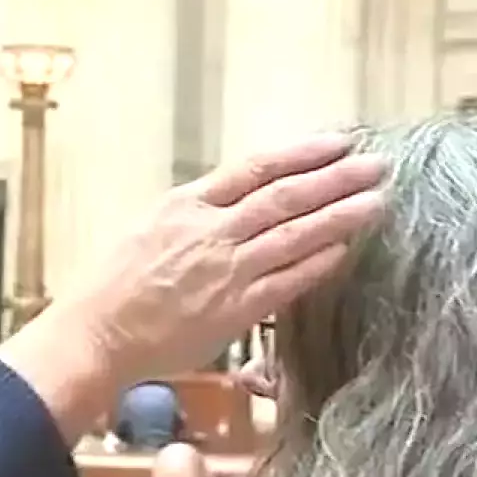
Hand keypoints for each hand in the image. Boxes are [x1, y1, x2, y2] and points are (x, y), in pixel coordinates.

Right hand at [0, 134, 384, 435]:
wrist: (97, 334)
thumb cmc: (113, 286)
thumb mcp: (148, 230)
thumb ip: (196, 215)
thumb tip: (238, 203)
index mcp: (186, 204)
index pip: (255, 168)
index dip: (302, 153)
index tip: (339, 141)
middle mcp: (210, 230)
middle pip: (285, 196)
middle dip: (336, 177)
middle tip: (378, 164)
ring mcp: (225, 270)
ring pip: (294, 234)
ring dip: (340, 216)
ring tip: (377, 201)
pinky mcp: (234, 309)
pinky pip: (287, 281)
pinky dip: (319, 263)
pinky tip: (346, 250)